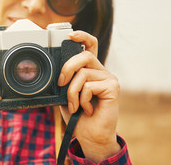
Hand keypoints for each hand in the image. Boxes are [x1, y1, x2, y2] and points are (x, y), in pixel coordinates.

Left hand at [58, 31, 120, 162]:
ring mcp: (109, 78)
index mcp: (90, 70)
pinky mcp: (113, 87)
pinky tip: (89, 109)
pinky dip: (83, 100)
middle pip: (84, 55)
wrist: (89, 135)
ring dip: (72, 92)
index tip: (70, 35)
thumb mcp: (66, 94)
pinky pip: (89, 85)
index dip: (82, 36)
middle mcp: (101, 71)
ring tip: (75, 105)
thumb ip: (66, 79)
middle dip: (67, 68)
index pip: (90, 46)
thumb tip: (57, 70)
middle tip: (61, 83)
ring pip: (83, 73)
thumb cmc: (78, 115)